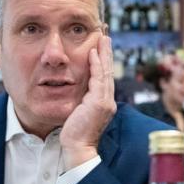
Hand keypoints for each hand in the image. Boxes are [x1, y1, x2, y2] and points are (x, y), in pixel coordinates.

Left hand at [59, 34, 116, 168]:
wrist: (77, 149)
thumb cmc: (75, 135)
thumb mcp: (79, 114)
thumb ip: (82, 101)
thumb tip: (77, 92)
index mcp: (104, 103)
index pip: (104, 77)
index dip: (104, 60)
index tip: (101, 45)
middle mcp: (108, 101)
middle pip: (109, 71)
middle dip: (107, 52)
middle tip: (105, 34)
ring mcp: (105, 102)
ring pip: (106, 72)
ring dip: (104, 53)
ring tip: (102, 37)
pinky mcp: (99, 103)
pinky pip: (98, 79)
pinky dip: (96, 65)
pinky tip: (93, 53)